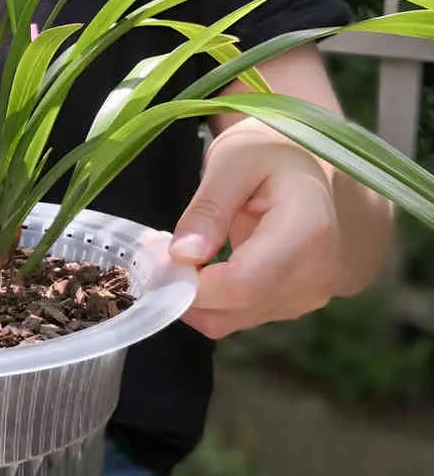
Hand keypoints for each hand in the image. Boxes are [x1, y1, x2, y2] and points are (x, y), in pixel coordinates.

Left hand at [169, 118, 340, 339]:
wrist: (309, 168)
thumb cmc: (272, 155)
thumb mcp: (233, 161)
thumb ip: (208, 208)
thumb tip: (182, 255)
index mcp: (307, 232)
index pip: (240, 284)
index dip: (191, 283)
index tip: (161, 257)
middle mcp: (314, 274)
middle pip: (232, 308)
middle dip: (185, 289)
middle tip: (163, 253)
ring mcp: (307, 296)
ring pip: (227, 320)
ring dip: (194, 297)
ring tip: (189, 254)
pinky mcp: (293, 307)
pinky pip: (235, 318)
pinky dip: (210, 301)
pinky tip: (208, 268)